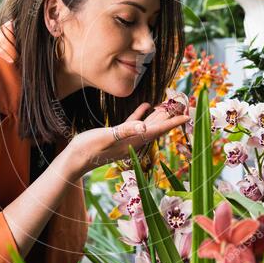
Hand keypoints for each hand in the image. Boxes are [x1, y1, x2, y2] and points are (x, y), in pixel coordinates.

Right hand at [64, 103, 189, 175]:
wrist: (75, 159)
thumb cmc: (89, 148)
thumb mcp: (106, 137)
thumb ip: (125, 130)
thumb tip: (144, 126)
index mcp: (134, 140)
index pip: (158, 130)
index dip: (173, 122)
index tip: (188, 116)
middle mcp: (134, 140)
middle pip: (157, 127)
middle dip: (170, 116)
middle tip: (183, 105)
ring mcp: (126, 138)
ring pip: (148, 124)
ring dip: (158, 115)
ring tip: (169, 103)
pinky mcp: (117, 135)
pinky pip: (134, 123)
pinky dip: (141, 114)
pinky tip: (146, 105)